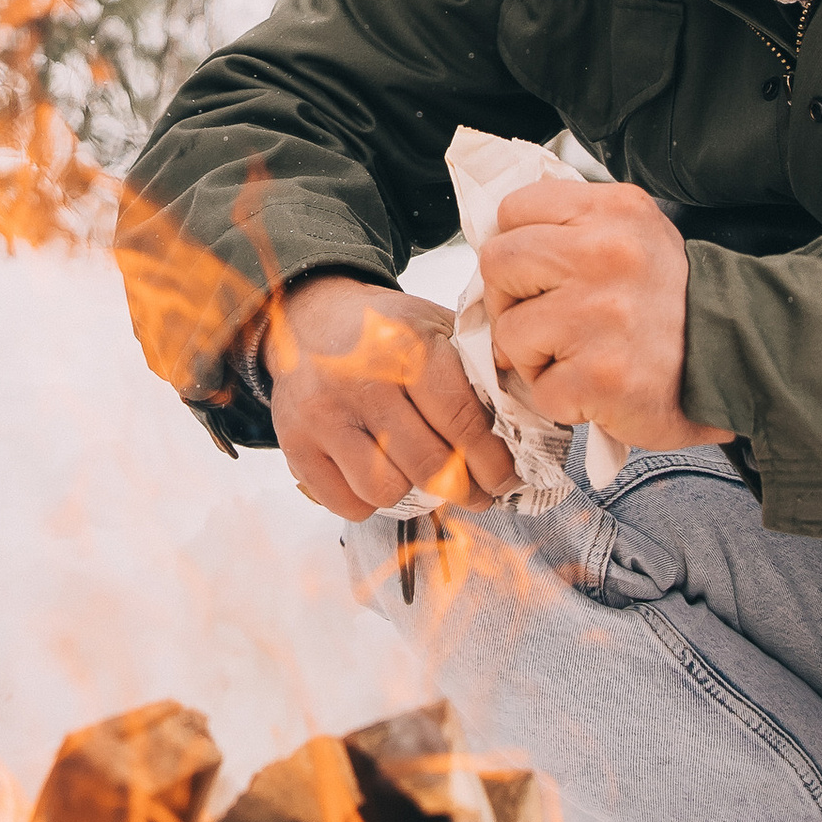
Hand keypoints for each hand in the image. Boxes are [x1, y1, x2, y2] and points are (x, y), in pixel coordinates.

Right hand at [262, 274, 517, 522]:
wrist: (309, 317)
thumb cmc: (386, 331)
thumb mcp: (435, 326)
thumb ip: (475, 370)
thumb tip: (525, 430)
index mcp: (408, 345)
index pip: (463, 422)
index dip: (493, 462)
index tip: (507, 480)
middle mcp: (362, 379)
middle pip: (430, 464)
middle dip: (465, 490)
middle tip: (478, 494)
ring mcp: (324, 413)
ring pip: (386, 489)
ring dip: (413, 492)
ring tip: (422, 476)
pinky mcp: (296, 443)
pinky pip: (347, 503)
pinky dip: (370, 501)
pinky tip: (381, 474)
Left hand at [480, 178, 729, 455]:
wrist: (740, 360)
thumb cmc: (673, 303)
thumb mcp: (633, 235)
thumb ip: (571, 227)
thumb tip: (497, 240)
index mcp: (614, 211)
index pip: (514, 209)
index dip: (519, 247)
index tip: (542, 273)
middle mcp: (607, 254)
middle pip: (498, 262)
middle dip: (512, 298)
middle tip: (552, 319)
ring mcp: (601, 315)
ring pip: (508, 331)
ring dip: (535, 355)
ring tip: (582, 355)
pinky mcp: (600, 376)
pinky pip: (536, 388)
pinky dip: (561, 397)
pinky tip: (598, 386)